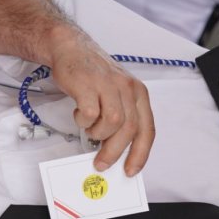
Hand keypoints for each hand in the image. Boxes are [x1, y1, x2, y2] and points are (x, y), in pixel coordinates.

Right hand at [47, 27, 154, 175]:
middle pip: (129, 130)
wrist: (71, 47)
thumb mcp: (116, 95)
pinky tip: (80, 115)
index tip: (131, 170)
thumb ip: (121, 120)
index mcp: (139, 94)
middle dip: (115, 152)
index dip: (141, 154)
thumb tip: (116, 152)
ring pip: (112, 123)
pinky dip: (84, 121)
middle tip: (102, 163)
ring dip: (98, 134)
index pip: (147, 130)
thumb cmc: (93, 77)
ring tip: (89, 129)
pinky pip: (90, 114)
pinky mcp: (89, 84)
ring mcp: (109, 85)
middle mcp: (128, 89)